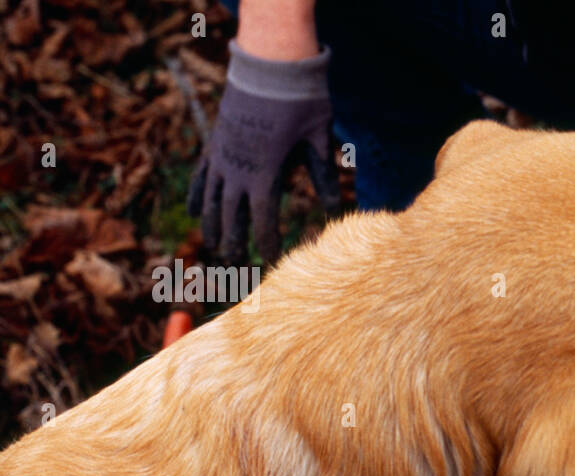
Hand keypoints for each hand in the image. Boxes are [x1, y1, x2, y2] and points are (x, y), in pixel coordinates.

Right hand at [187, 42, 338, 263]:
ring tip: (214, 248)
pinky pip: (202, 174)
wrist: (270, 64)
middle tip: (236, 267)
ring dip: (212, 226)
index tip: (271, 260)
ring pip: (212, 199)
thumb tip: (335, 210)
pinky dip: (198, 195)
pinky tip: (195, 213)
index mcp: (265, 172)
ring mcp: (223, 155)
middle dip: (235, 243)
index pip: (262, 218)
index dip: (266, 241)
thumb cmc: (301, 101)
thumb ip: (323, 174)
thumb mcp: (318, 138)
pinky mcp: (216, 141)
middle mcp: (238, 168)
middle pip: (231, 215)